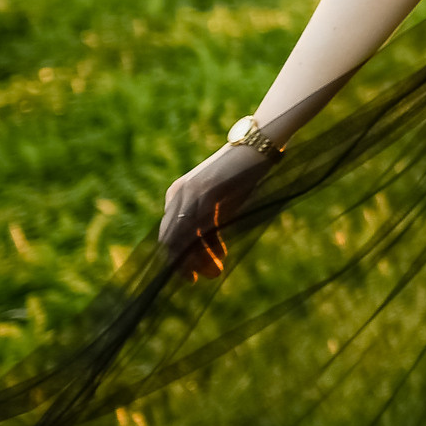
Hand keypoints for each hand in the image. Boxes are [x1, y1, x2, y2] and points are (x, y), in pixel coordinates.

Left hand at [158, 141, 276, 278]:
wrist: (257, 145)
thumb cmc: (242, 173)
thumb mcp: (221, 201)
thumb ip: (209, 221)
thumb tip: (206, 250)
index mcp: (176, 194)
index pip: (169, 234)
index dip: (177, 258)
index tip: (192, 274)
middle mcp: (177, 194)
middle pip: (170, 238)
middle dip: (182, 263)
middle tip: (196, 279)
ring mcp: (189, 193)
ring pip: (182, 236)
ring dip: (195, 259)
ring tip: (212, 274)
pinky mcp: (205, 193)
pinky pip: (197, 227)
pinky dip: (204, 247)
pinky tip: (217, 258)